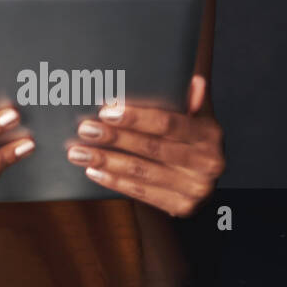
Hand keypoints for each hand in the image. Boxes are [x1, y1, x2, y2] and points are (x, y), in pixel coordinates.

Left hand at [64, 74, 224, 217]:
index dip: (136, 118)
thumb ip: (189, 98)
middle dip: (114, 138)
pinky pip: (141, 193)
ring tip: (77, 151)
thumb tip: (195, 79)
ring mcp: (196, 189)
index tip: (105, 111)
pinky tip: (93, 170)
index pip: (168, 124)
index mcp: (210, 134)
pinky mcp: (182, 207)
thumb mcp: (194, 115)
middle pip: (151, 148)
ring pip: (142, 172)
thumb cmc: (187, 136)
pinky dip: (114, 181)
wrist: (197, 180)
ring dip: (106, 161)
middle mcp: (209, 163)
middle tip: (84, 129)